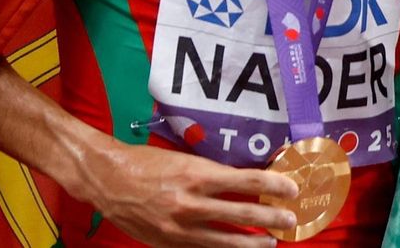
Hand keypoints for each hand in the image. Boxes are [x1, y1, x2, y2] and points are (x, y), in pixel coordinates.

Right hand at [78, 140, 299, 246]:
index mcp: (196, 175)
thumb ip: (212, 174)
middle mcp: (191, 203)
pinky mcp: (169, 243)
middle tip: (289, 220)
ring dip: (252, 243)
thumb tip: (244, 182)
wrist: (108, 180)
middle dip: (271, 218)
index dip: (273, 185)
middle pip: (242, 214)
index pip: (246, 180)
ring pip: (226, 241)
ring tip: (269, 243)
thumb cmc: (146, 163)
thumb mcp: (184, 160)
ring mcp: (180, 228)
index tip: (291, 189)